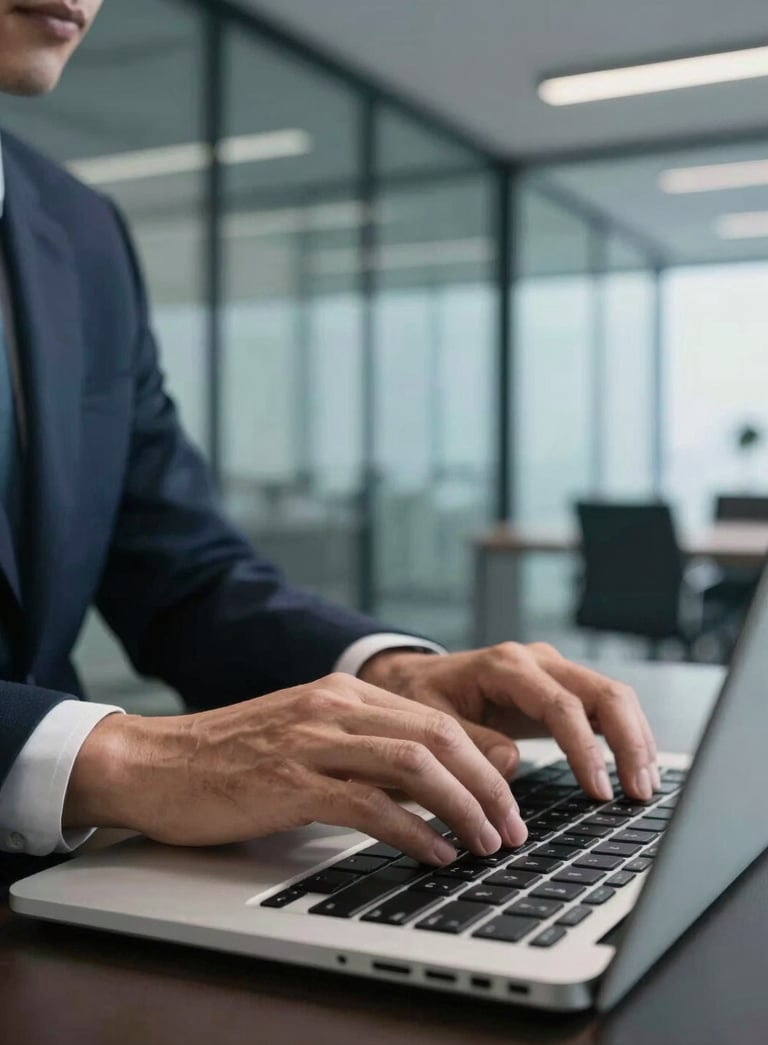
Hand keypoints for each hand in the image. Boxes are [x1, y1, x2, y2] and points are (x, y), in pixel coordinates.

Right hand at [64, 673, 527, 864]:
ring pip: (415, 764)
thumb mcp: (307, 736)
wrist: (155, 763)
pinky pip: (370, 805)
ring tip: (487, 844)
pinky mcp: (290, 781)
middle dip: (489, 785)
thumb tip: (430, 784)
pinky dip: (414, 832)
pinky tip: (435, 854)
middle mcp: (334, 706)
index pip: (437, 718)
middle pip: (439, 736)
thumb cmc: (231, 758)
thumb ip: (364, 749)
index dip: (484, 759)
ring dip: (463, 808)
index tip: (510, 796)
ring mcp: (312, 740)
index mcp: (343, 693)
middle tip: (513, 827)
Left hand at [359, 643, 659, 802]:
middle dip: (629, 743)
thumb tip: (511, 765)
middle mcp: (536, 661)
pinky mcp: (560, 686)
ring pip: (612, 696)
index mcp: (504, 667)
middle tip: (638, 792)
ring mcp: (552, 670)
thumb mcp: (430, 723)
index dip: (585, 750)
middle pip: (603, 692)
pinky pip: (604, 705)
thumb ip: (469, 743)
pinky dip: (625, 735)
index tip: (599, 791)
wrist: (415, 679)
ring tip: (643, 788)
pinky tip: (635, 768)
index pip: (561, 705)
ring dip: (635, 740)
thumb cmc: (420, 700)